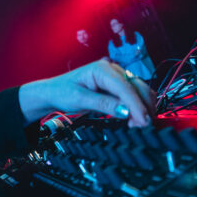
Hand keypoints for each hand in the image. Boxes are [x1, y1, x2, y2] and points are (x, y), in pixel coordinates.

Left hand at [18, 59, 156, 126]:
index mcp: (102, 69)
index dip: (136, 105)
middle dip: (143, 107)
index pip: (125, 87)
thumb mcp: (80, 100)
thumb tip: (126, 112)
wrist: (53, 92)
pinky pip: (133, 96)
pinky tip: (134, 120)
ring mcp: (116, 77)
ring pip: (139, 91)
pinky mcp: (117, 87)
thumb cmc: (62, 92)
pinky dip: (137, 107)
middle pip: (138, 87)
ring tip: (138, 125)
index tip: (143, 121)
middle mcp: (112, 69)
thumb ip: (104, 104)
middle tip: (143, 127)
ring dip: (142, 108)